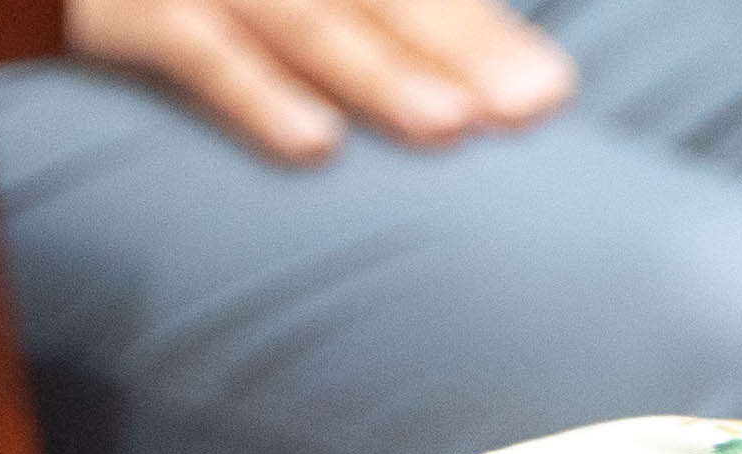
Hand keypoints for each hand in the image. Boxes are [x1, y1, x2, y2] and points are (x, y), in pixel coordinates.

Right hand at [71, 0, 573, 159]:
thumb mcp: (245, 1)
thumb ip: (341, 12)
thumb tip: (455, 82)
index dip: (480, 26)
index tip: (554, 94)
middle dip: (456, 48)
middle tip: (531, 113)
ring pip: (297, 10)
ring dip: (376, 73)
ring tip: (450, 131)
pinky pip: (187, 42)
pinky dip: (251, 92)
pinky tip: (314, 149)